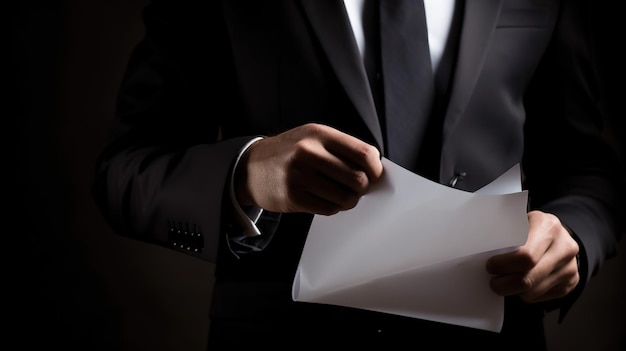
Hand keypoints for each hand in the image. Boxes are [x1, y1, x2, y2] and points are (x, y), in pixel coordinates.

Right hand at [234, 123, 383, 215]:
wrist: (251, 167)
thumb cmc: (289, 153)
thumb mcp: (312, 138)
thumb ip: (341, 148)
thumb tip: (375, 168)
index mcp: (319, 134)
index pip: (364, 154)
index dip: (375, 169)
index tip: (374, 176)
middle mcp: (309, 152)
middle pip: (358, 178)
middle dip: (363, 188)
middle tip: (356, 189)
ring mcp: (299, 176)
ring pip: (345, 197)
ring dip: (349, 201)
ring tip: (342, 196)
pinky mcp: (293, 197)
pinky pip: (328, 208)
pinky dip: (333, 207)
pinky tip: (325, 200)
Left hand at [486, 210, 579, 302]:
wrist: (559, 234)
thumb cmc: (530, 228)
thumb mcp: (519, 221)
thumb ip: (505, 233)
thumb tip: (479, 249)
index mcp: (548, 226)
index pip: (525, 256)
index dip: (503, 265)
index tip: (490, 266)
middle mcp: (564, 247)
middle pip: (528, 279)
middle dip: (505, 284)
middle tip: (494, 282)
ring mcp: (570, 266)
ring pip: (533, 292)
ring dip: (514, 291)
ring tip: (505, 281)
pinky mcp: (571, 282)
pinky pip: (541, 298)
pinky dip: (527, 294)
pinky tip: (522, 282)